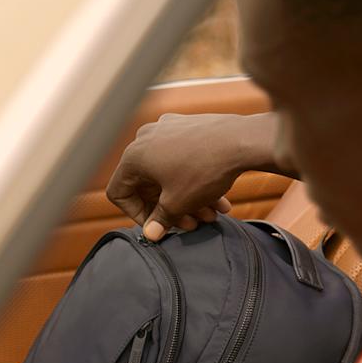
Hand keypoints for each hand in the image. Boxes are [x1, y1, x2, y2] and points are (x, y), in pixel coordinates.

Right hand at [107, 112, 283, 240]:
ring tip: (210, 216)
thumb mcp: (178, 203)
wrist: (241, 140)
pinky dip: (195, 181)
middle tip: (191, 224)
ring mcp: (167, 129)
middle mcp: (146, 138)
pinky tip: (218, 200)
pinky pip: (183, 160)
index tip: (158, 226)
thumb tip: (150, 234)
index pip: (120, 192)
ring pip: (170, 174)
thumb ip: (159, 220)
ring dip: (188, 199)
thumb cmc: (204, 171)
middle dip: (171, 209)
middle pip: (149, 184)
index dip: (137, 215)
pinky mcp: (187, 127)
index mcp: (134, 156)